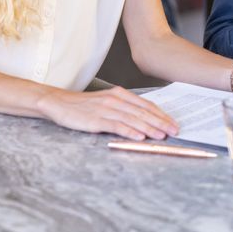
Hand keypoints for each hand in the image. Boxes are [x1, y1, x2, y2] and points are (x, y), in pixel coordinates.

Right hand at [39, 86, 178, 140]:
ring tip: (162, 136)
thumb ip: (124, 108)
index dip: (161, 115)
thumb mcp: (107, 102)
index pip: (146, 105)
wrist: (58, 103)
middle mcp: (115, 100)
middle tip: (174, 131)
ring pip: (132, 119)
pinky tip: (139, 137)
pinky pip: (116, 126)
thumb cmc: (84, 105)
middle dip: (161, 122)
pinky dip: (129, 131)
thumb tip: (144, 120)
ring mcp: (105, 109)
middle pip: (142, 112)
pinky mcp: (95, 120)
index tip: (173, 123)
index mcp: (120, 94)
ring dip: (149, 128)